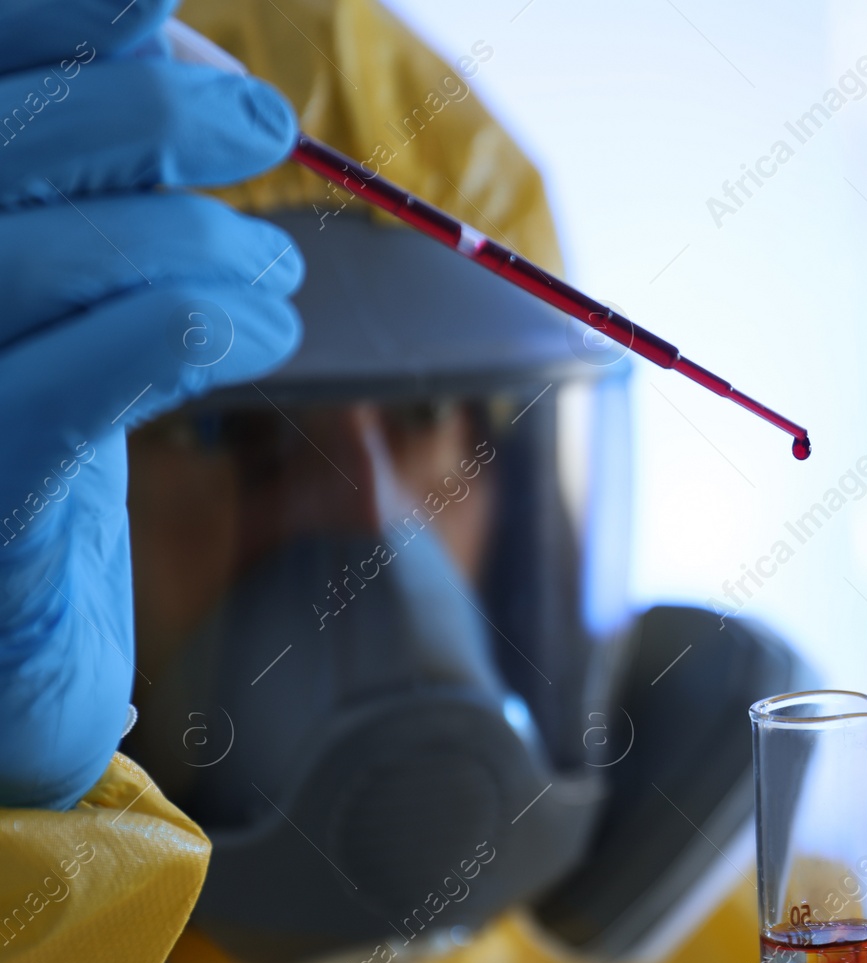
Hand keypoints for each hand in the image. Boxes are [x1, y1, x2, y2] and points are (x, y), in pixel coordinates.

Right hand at [0, 0, 303, 808]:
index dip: (57, 23)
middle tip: (261, 125)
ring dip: (197, 241)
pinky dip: (187, 325)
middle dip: (148, 114)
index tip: (158, 1)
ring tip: (276, 275)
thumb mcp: (57, 296)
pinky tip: (254, 327)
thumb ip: (93, 186)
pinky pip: (82, 378)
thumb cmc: (26, 449)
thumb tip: (184, 68)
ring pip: (44, 255)